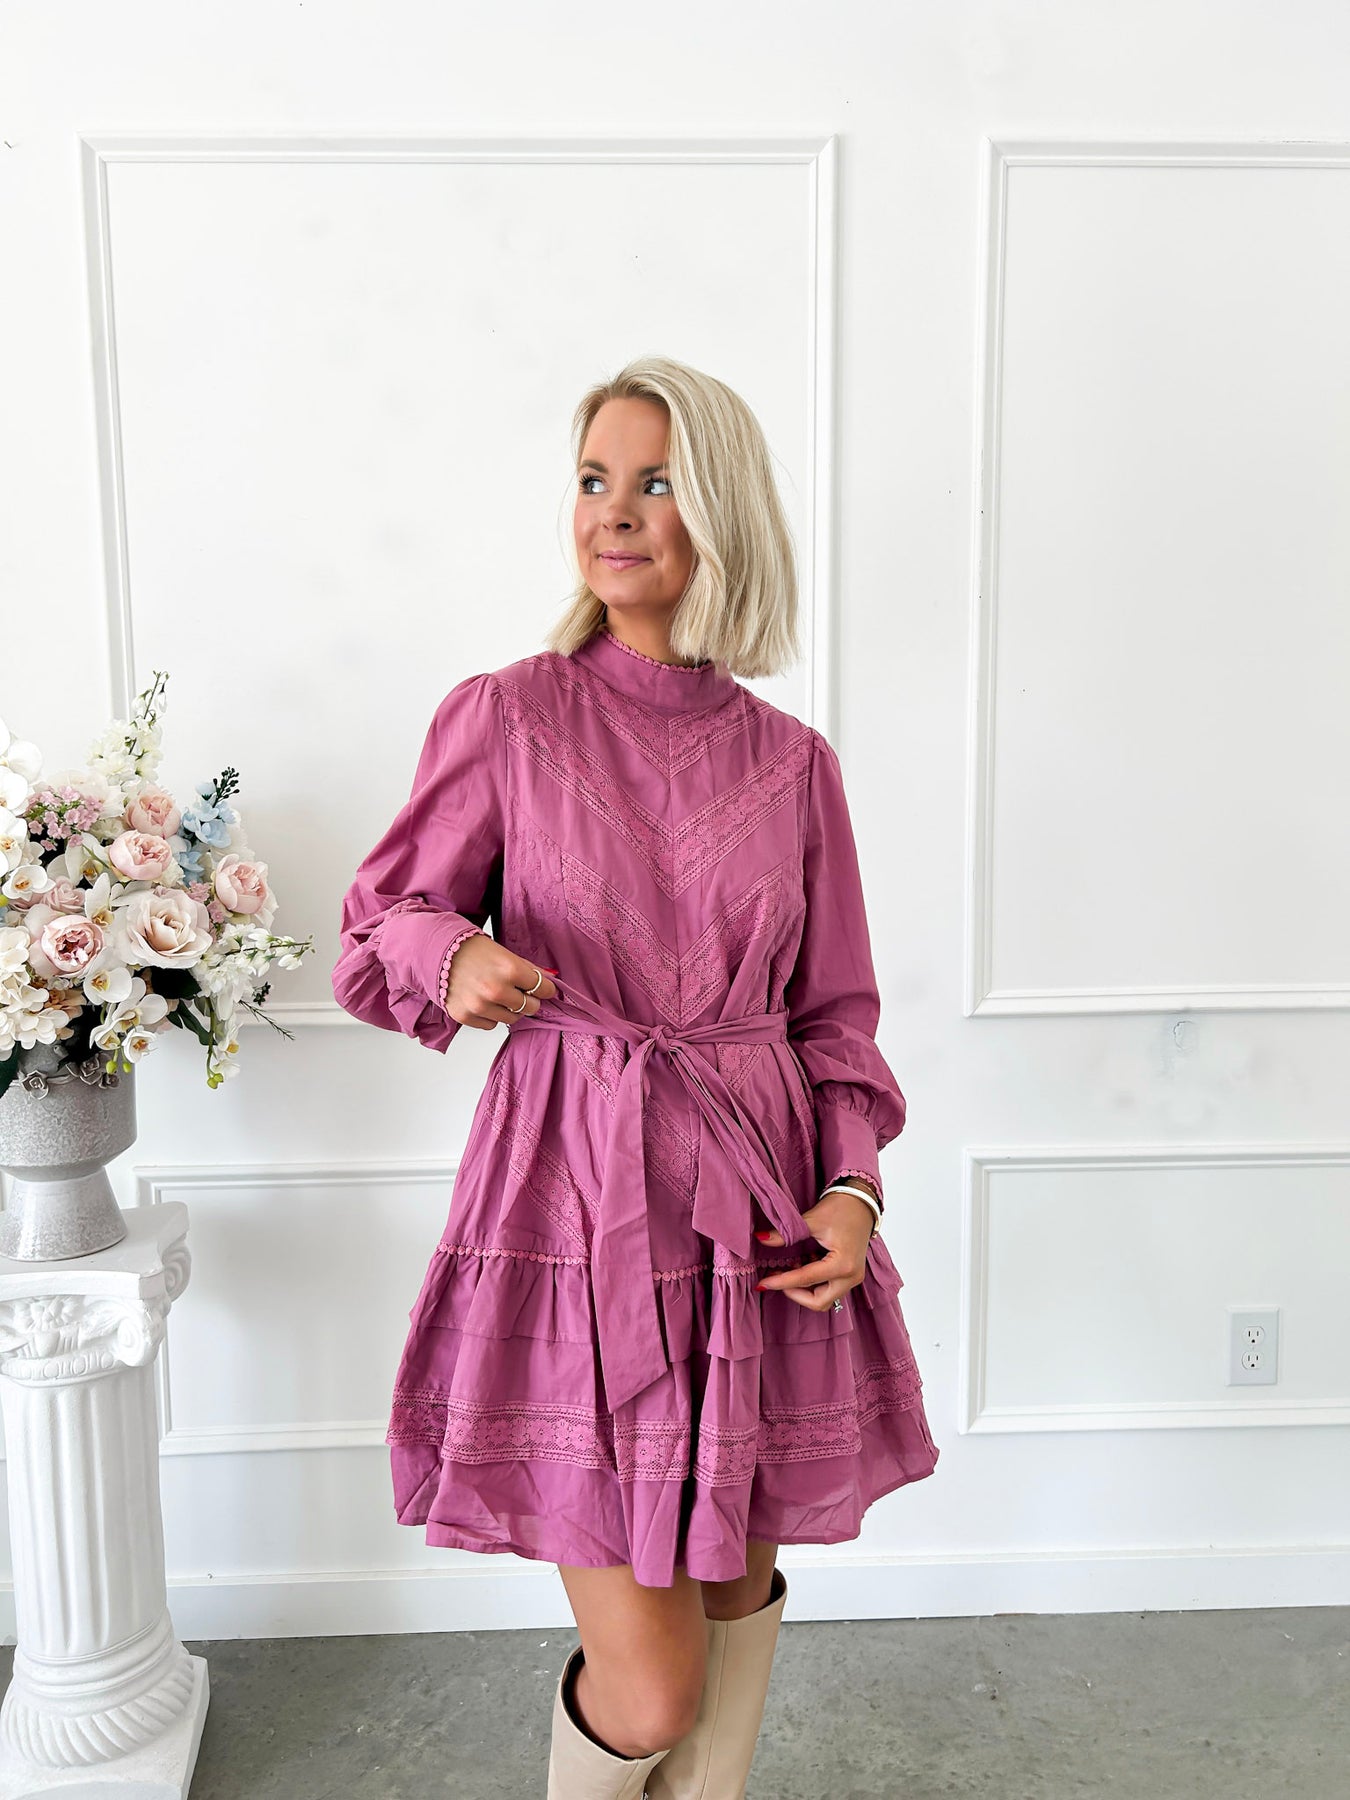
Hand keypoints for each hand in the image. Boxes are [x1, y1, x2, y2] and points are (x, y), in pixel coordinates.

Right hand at [442, 936, 558, 1030]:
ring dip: (509, 1009)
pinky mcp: (465, 1016)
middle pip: (530, 1007)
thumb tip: (550, 980)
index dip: (545, 988)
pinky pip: (491, 1024)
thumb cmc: (472, 950)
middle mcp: (495, 990)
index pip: (543, 988)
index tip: (544, 988)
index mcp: (509, 970)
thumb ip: (528, 969)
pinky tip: (482, 1000)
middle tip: (520, 992)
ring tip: (498, 994)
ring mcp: (479, 1005)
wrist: (438, 952)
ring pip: (511, 1019)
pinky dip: (490, 1015)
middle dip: (529, 1000)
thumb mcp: (504, 954)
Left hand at [753, 1187, 874, 1312]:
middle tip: (776, 1278)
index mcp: (843, 1264)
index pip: (805, 1280)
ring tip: (790, 1268)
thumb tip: (761, 1239)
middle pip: (818, 1301)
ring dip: (804, 1289)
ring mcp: (853, 1278)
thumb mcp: (811, 1220)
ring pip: (824, 1299)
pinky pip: (829, 1290)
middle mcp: (851, 1276)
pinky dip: (813, 1284)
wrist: (861, 1202)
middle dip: (794, 1293)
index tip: (762, 1283)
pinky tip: (803, 1264)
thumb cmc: (841, 1209)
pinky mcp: (851, 1276)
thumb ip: (785, 1234)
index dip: (781, 1282)